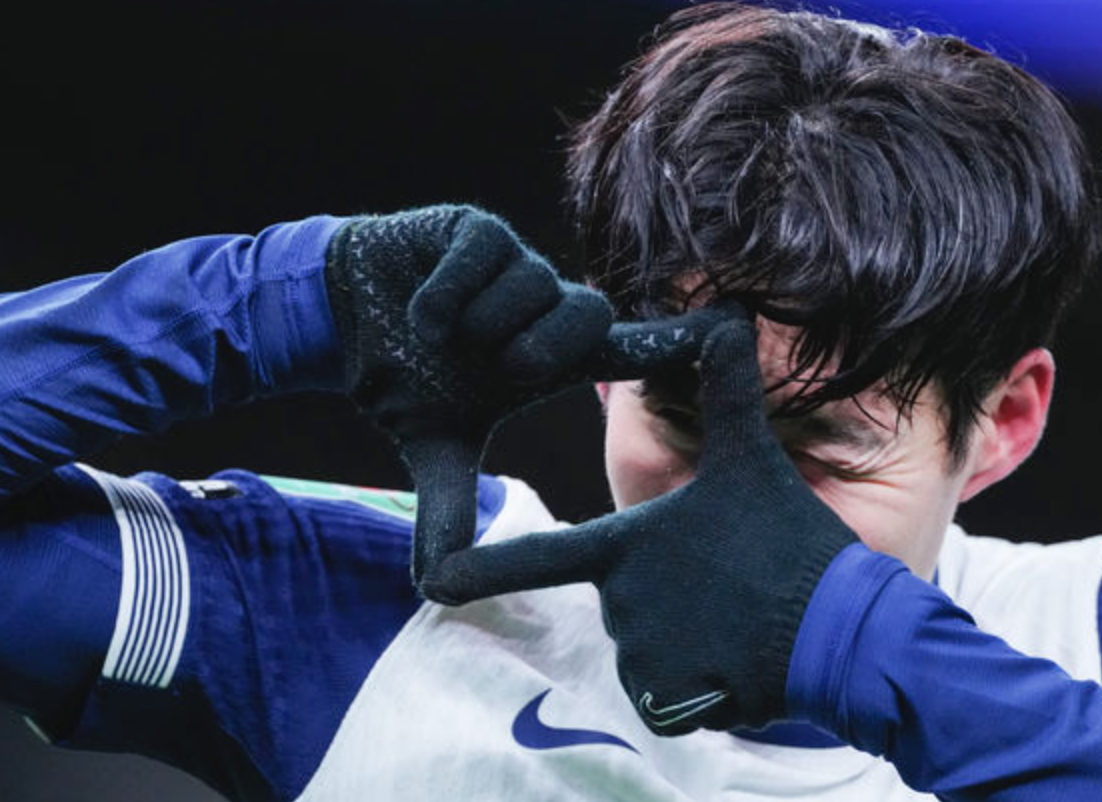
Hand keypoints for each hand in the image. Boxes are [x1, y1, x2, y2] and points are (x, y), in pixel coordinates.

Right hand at [325, 205, 731, 599]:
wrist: (341, 320)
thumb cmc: (405, 378)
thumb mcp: (433, 446)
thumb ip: (448, 507)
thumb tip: (435, 586)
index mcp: (552, 356)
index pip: (630, 348)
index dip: (676, 342)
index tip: (730, 331)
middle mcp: (544, 306)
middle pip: (587, 314)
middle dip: (542, 348)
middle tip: (500, 370)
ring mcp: (514, 264)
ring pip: (533, 284)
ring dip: (483, 323)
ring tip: (442, 337)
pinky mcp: (476, 229)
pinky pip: (486, 254)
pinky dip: (448, 293)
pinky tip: (421, 312)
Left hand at [428, 319, 859, 734]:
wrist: (841, 632)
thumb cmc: (788, 542)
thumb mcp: (752, 458)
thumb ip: (723, 389)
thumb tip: (723, 312)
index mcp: (624, 546)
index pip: (538, 555)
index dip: (481, 568)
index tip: (435, 580)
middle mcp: (618, 602)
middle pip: (621, 598)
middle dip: (667, 593)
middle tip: (726, 583)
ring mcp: (640, 654)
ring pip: (646, 644)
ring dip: (684, 636)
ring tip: (736, 618)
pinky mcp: (668, 699)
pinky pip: (666, 691)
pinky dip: (697, 681)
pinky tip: (737, 659)